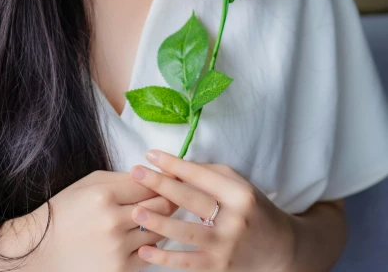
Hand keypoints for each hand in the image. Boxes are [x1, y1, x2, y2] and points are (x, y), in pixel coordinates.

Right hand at [0, 168, 181, 271]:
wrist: (44, 248)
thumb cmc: (66, 210)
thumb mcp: (90, 183)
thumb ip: (122, 179)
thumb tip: (152, 176)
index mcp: (105, 194)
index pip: (149, 183)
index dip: (164, 178)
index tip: (175, 176)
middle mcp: (114, 220)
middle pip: (159, 205)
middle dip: (171, 197)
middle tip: (179, 193)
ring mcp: (118, 248)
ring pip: (158, 230)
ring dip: (163, 222)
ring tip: (166, 215)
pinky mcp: (119, 269)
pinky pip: (149, 254)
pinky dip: (152, 244)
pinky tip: (148, 235)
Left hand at [129, 149, 295, 270]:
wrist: (279, 248)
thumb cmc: (253, 208)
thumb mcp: (238, 185)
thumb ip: (208, 175)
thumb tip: (173, 166)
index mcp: (240, 194)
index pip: (201, 176)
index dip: (174, 164)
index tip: (151, 155)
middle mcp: (235, 220)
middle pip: (192, 200)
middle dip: (161, 185)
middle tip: (136, 172)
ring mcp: (226, 246)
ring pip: (186, 233)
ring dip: (158, 222)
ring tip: (136, 210)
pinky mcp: (218, 268)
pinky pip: (187, 262)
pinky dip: (164, 258)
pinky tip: (145, 250)